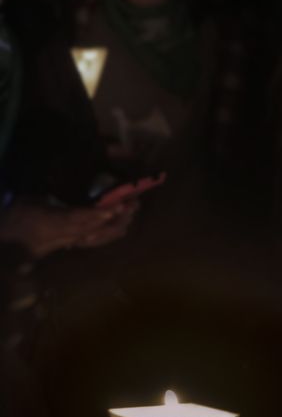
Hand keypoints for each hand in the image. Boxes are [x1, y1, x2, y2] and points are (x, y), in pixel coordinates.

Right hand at [0, 201, 137, 258]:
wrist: (9, 244)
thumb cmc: (17, 218)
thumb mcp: (28, 200)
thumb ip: (46, 189)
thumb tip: (59, 172)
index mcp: (52, 221)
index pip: (77, 218)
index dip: (97, 214)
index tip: (114, 208)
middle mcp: (65, 234)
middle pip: (96, 227)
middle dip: (117, 217)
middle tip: (134, 204)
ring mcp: (71, 241)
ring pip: (99, 236)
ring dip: (118, 224)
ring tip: (133, 211)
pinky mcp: (73, 244)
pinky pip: (96, 241)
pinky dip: (111, 233)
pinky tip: (123, 226)